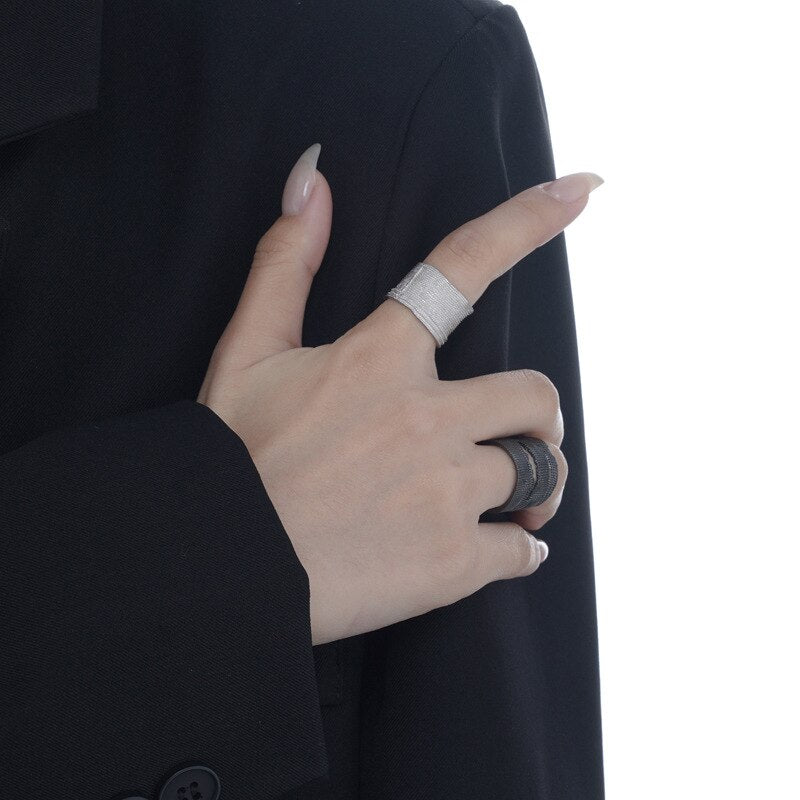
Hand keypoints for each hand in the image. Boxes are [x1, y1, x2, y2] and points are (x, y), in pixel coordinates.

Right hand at [197, 143, 602, 644]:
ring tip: (519, 498)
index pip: (465, 268)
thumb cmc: (230, 459)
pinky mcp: (453, 564)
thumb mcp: (247, 353)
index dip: (529, 220)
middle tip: (519, 431)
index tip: (581, 189)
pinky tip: (505, 549)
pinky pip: (525, 550)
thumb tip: (312, 180)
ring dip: (536, 483)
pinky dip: (521, 549)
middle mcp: (427, 418)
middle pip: (536, 395)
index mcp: (381, 360)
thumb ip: (284, 264)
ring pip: (539, 471)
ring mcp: (446, 493)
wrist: (221, 567)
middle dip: (538, 413)